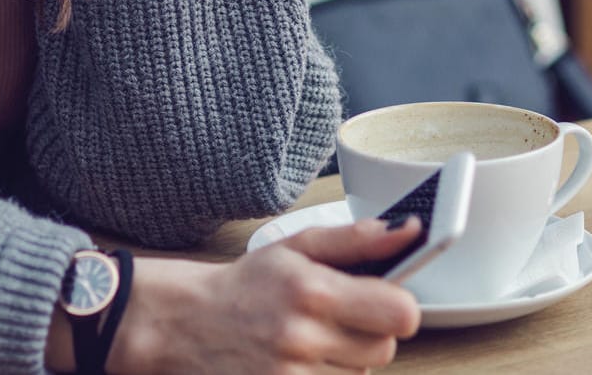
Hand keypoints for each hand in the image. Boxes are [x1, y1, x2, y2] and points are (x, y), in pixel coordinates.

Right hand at [108, 217, 422, 373]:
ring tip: (311, 341)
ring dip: (346, 361)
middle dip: (369, 333)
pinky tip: (301, 363)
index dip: (397, 306)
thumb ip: (356, 240)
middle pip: (385, 350)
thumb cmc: (244, 286)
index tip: (382, 300)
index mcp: (313, 291)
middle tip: (337, 319)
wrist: (182, 325)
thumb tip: (409, 230)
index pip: (401, 313)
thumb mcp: (296, 247)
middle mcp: (304, 339)